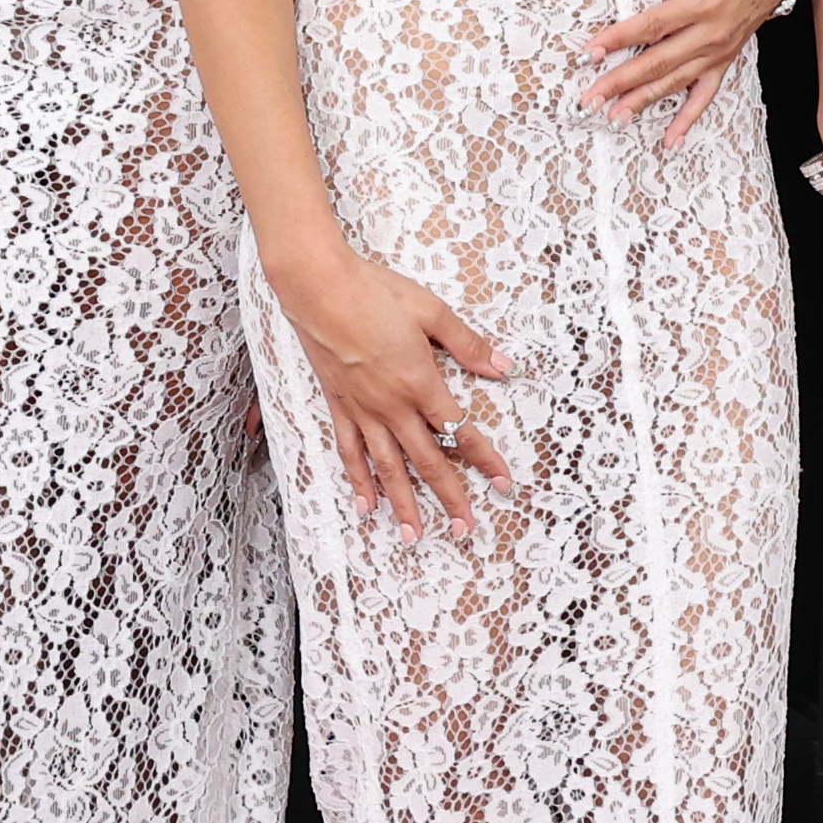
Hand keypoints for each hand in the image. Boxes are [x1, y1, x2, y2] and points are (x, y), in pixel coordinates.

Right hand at [279, 234, 512, 533]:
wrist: (318, 287)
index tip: (503, 485)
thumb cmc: (374, 291)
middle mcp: (392, 406)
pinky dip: (359, 481)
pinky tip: (366, 505)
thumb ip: (468, 344)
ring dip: (403, 504)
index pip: (461, 432)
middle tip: (464, 530)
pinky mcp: (339, 406)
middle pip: (427, 462)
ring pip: (388, 468)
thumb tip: (503, 365)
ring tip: (414, 536)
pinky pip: (351, 452)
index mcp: (420, 382)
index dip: (485, 460)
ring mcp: (363, 410)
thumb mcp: (431, 311)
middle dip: (449, 499)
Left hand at [579, 0, 791, 148]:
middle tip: (591, 98)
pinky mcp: (727, 57)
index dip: (620, 39)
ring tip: (616, 117)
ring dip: (645, 101)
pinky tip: (671, 139)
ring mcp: (721, 49)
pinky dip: (689, 118)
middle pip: (659, 62)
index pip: (652, 26)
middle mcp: (712, 32)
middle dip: (622, 82)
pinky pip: (707, 94)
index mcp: (704, 1)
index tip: (592, 52)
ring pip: (677, 82)